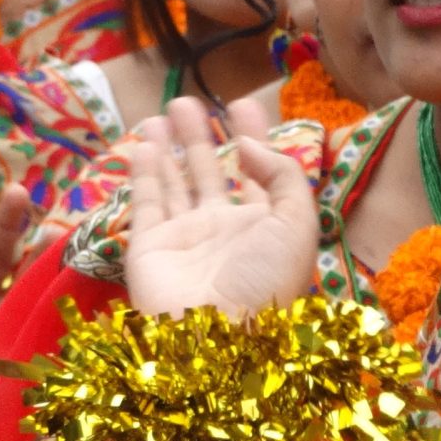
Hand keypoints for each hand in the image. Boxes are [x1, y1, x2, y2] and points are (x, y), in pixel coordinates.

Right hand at [122, 94, 316, 319]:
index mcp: (264, 228)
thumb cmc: (264, 282)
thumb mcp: (297, 225)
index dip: (252, 137)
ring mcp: (184, 239)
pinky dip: (144, 173)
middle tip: (188, 101)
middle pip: (210, 172)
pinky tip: (144, 145)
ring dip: (169, 148)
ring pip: (174, 183)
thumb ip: (283, 175)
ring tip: (164, 112)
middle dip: (202, 136)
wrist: (215, 338)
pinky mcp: (148, 247)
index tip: (241, 105)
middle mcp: (223, 231)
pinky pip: (145, 202)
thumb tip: (247, 145)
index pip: (258, 173)